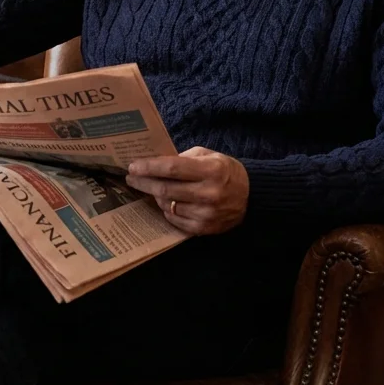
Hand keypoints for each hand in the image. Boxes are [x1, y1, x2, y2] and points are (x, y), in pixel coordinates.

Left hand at [125, 146, 248, 235]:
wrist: (252, 196)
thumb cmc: (225, 171)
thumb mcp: (208, 156)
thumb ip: (183, 158)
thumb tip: (153, 163)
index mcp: (211, 170)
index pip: (172, 168)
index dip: (149, 167)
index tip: (133, 166)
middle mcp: (209, 193)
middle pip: (166, 189)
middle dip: (144, 182)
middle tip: (131, 177)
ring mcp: (206, 213)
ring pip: (168, 205)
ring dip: (156, 196)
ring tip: (152, 188)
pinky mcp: (204, 228)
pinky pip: (174, 219)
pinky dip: (167, 209)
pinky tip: (167, 202)